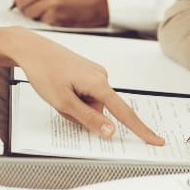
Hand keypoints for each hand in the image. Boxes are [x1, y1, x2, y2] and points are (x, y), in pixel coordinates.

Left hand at [10, 0, 108, 26]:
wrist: (100, 0)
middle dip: (26, 3)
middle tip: (37, 2)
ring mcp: (50, 2)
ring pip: (27, 12)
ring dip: (35, 13)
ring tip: (49, 7)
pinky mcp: (54, 16)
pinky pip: (40, 21)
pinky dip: (47, 19)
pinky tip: (58, 13)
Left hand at [18, 31, 164, 145]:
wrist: (32, 49)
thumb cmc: (45, 71)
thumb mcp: (64, 102)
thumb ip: (89, 119)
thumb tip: (111, 131)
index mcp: (99, 84)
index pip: (125, 113)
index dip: (141, 130)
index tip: (156, 140)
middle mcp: (101, 77)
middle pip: (99, 111)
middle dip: (80, 115)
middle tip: (60, 102)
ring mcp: (95, 73)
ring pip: (90, 104)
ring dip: (74, 106)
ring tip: (57, 92)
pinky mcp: (87, 72)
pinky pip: (85, 95)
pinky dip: (73, 98)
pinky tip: (60, 87)